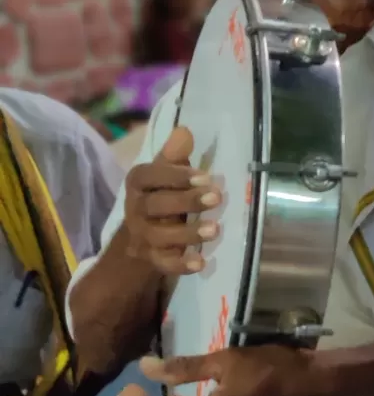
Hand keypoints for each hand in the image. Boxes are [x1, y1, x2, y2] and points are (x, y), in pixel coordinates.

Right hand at [122, 125, 220, 277]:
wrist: (140, 236)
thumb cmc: (161, 196)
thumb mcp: (165, 174)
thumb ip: (174, 157)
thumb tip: (184, 131)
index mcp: (138, 183)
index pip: (149, 176)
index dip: (175, 176)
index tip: (205, 176)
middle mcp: (135, 210)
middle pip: (154, 206)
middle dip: (186, 202)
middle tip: (216, 197)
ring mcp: (142, 236)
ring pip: (159, 236)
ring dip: (187, 233)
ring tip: (215, 229)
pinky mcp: (152, 259)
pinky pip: (163, 264)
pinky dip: (181, 264)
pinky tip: (201, 262)